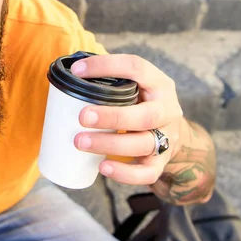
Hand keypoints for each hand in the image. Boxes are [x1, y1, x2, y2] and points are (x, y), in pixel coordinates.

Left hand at [71, 54, 187, 184]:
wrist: (174, 132)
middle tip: (82, 117)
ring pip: (143, 144)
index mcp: (158, 84)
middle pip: (145, 115)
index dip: (107, 66)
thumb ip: (110, 81)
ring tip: (80, 142)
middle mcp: (167, 110)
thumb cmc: (142, 103)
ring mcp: (168, 138)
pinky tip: (103, 167)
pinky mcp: (162, 162)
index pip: (136, 67)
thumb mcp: (136, 86)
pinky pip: (147, 173)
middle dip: (112, 117)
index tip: (77, 71)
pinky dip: (124, 173)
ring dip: (109, 144)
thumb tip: (66, 75)